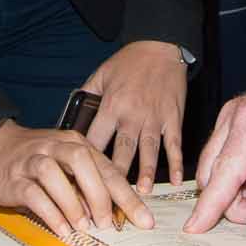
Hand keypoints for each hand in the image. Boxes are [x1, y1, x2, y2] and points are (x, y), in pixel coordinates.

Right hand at [0, 121, 153, 237]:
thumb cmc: (38, 159)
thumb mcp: (68, 165)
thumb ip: (89, 184)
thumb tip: (114, 215)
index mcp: (77, 144)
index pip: (108, 169)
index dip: (128, 195)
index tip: (144, 220)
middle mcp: (56, 147)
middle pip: (83, 162)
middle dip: (100, 195)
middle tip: (108, 224)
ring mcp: (33, 160)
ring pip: (54, 175)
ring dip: (73, 203)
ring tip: (84, 227)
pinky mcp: (15, 178)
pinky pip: (33, 194)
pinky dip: (50, 213)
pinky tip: (62, 228)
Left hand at [81, 40, 186, 191]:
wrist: (160, 46)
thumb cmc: (128, 62)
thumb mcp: (101, 74)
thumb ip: (86, 95)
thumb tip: (69, 116)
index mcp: (112, 105)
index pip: (96, 139)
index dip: (87, 160)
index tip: (81, 180)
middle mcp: (132, 114)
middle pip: (122, 151)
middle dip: (116, 177)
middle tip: (110, 198)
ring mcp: (155, 117)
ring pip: (149, 150)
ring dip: (145, 173)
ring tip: (141, 194)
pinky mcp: (173, 117)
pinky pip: (174, 143)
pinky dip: (176, 162)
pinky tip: (176, 180)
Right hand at [185, 46, 245, 237]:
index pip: (225, 173)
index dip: (210, 205)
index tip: (193, 228)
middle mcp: (234, 116)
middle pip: (214, 173)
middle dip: (233, 201)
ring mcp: (231, 116)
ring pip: (215, 167)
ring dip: (234, 191)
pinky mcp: (234, 120)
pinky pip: (222, 157)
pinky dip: (236, 177)